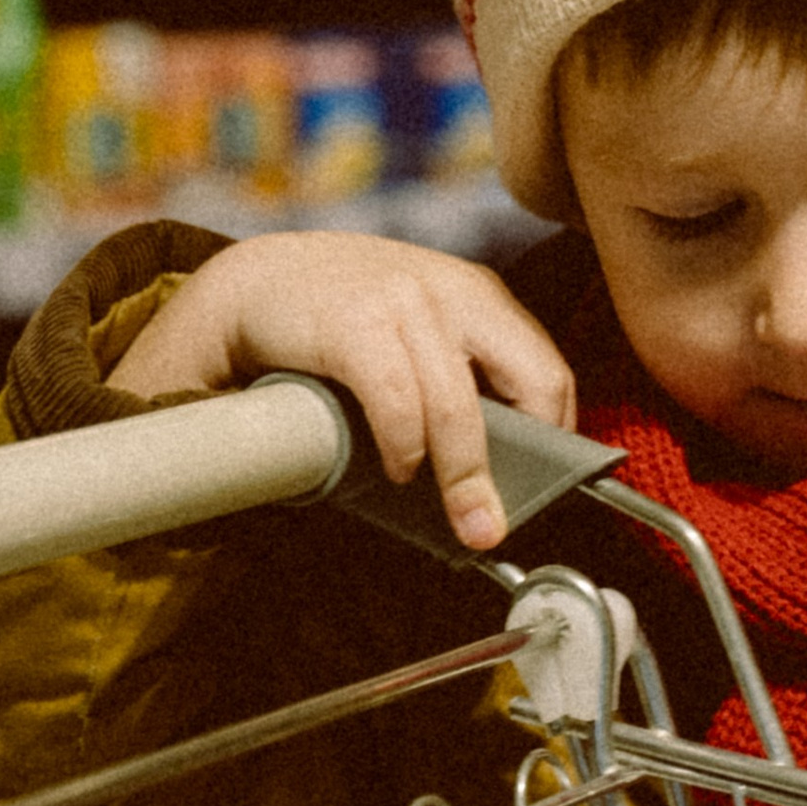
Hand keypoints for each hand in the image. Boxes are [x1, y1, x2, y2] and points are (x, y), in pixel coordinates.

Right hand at [117, 234, 577, 549]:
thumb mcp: (415, 335)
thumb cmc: (340, 322)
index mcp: (478, 295)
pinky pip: (398, 402)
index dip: (555, 437)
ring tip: (456, 514)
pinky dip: (403, 448)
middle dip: (525, 464)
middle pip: (528, 383)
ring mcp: (405, 300)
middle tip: (498, 521)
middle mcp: (452, 290)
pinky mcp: (355, 321)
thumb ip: (458, 378)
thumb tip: (498, 471)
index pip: (547, 370)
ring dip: (461, 475)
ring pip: (459, 405)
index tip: (547, 486)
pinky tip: (398, 469)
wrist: (251, 284)